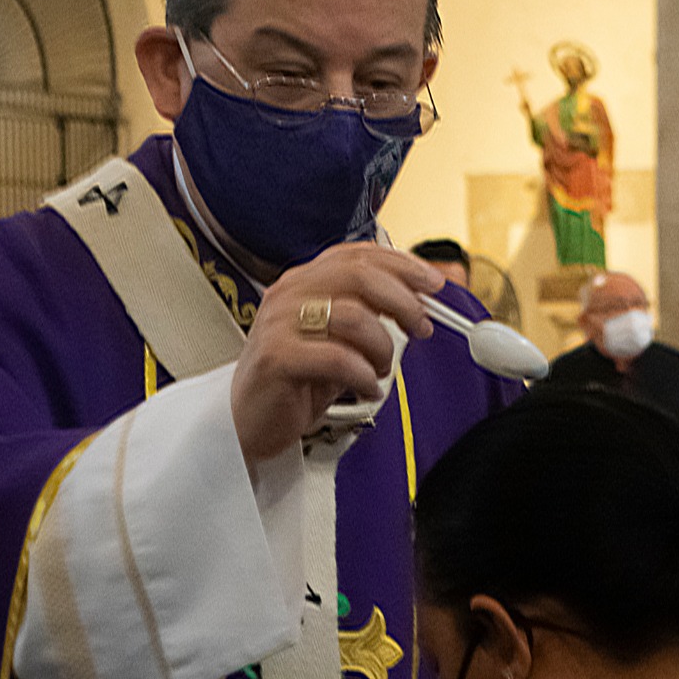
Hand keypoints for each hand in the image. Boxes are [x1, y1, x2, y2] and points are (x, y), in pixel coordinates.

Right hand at [231, 243, 443, 467]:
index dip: (402, 264)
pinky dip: (363, 375)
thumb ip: (367, 317)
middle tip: (422, 326)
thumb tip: (418, 306)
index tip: (434, 283)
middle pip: (359, 275)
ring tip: (381, 369)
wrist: (245, 423)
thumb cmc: (294, 382)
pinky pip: (337, 358)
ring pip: (353, 316)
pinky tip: (366, 389)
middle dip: (403, 299)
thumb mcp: (336, 341)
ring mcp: (280, 323)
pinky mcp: (277, 357)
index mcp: (303, 282)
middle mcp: (289, 294)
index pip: (358, 255)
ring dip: (382, 346)